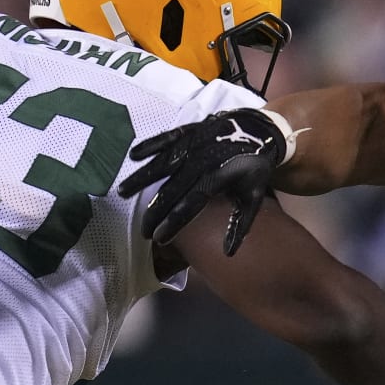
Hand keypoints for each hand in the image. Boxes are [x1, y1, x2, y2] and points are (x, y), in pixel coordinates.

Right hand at [118, 109, 285, 254]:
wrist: (261, 130)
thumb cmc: (255, 168)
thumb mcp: (253, 197)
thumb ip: (240, 224)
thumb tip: (229, 254)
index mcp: (218, 178)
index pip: (190, 204)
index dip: (173, 222)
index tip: (158, 239)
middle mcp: (202, 161)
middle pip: (172, 189)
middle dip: (154, 211)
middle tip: (141, 230)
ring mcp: (194, 144)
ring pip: (163, 163)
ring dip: (142, 178)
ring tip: (122, 192)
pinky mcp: (189, 130)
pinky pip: (166, 138)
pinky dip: (150, 145)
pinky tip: (132, 156)